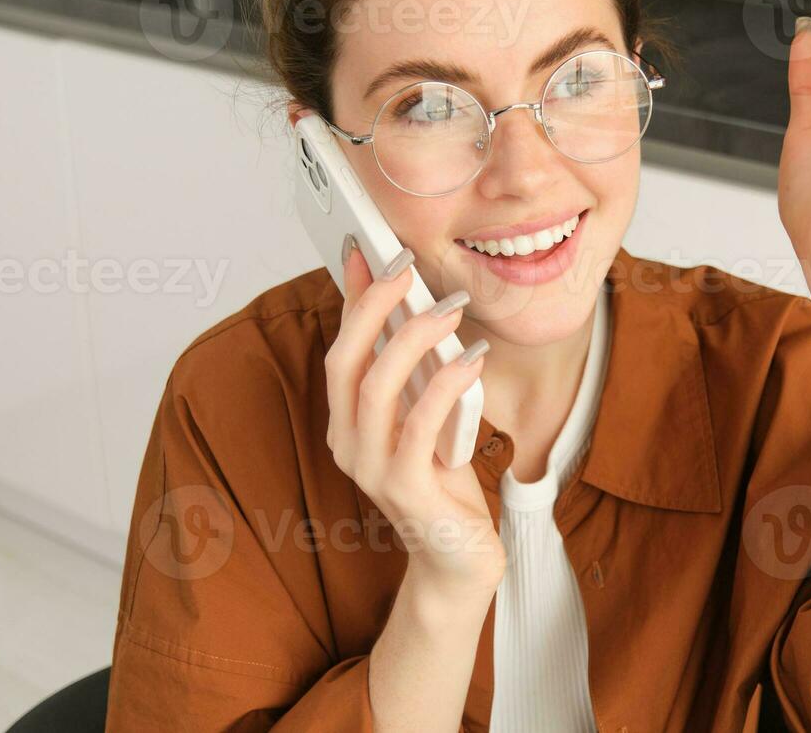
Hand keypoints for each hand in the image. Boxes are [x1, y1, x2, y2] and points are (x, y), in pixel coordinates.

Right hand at [323, 242, 503, 594]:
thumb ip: (416, 375)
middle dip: (373, 307)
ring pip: (377, 389)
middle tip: (407, 270)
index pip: (340, 349)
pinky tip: (471, 360)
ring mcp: (371, 470)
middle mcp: (348, 444)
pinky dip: (446, 385)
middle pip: (346, 362)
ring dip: (413, 340)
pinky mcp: (406, 490)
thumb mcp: (426, 417)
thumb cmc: (444, 484)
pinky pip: (419, 426)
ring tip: (449, 310)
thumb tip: (418, 310)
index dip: (350, 299)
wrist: (458, 560)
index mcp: (346, 423)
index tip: (365, 250)